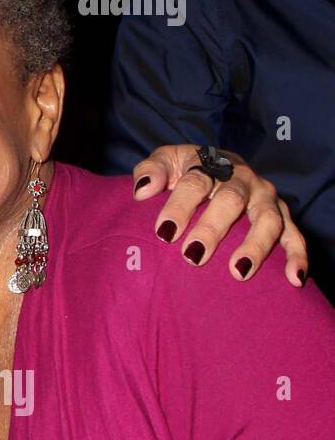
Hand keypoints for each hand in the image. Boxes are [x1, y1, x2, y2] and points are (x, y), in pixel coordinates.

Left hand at [131, 146, 307, 286]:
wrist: (218, 164)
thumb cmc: (186, 169)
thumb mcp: (166, 161)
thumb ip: (150, 171)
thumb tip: (143, 191)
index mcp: (212, 164)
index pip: (195, 183)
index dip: (179, 206)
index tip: (163, 232)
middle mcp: (243, 180)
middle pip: (231, 201)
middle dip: (213, 228)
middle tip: (193, 256)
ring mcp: (265, 198)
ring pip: (267, 220)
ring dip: (255, 246)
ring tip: (237, 272)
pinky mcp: (282, 216)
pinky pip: (295, 235)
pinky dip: (297, 256)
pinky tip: (293, 278)